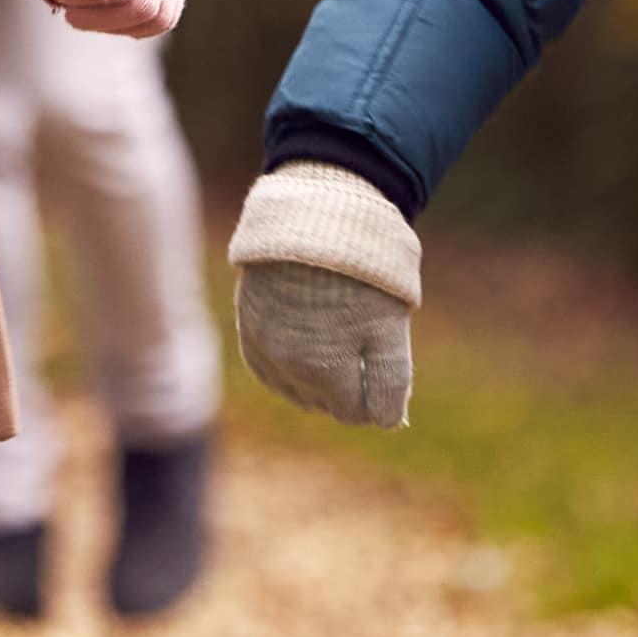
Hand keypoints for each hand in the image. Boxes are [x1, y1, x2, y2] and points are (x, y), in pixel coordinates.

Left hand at [30, 0, 187, 38]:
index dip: (92, 7)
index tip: (65, 2)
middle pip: (146, 9)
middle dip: (104, 19)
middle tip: (73, 14)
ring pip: (159, 19)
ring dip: (119, 25)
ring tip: (92, 12)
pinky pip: (163, 20)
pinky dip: (134, 26)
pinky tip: (110, 14)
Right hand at [228, 161, 421, 427]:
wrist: (315, 213)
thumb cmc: (363, 272)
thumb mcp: (390, 327)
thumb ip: (391, 382)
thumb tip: (388, 423)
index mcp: (325, 372)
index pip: (356, 413)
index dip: (376, 396)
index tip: (384, 365)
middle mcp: (286, 366)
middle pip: (323, 402)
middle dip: (346, 387)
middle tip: (362, 345)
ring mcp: (261, 345)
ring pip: (293, 387)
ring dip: (315, 378)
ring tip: (335, 340)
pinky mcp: (246, 323)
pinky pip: (265, 366)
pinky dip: (285, 366)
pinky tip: (303, 346)